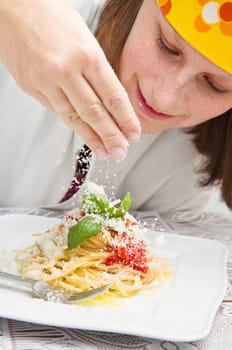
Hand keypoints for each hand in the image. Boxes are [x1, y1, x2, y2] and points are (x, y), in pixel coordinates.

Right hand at [0, 0, 140, 159]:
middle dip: (111, 136)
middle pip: (95, 112)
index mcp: (86, 53)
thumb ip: (96, 68)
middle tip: (121, 151)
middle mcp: (66, 69)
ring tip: (104, 151)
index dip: (125, 119)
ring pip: (73, 117)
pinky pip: (55, 110)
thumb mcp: (84, 36)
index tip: (133, 134)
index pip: (113, 96)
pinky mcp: (30, 86)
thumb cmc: (50, 14)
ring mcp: (45, 80)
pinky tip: (82, 133)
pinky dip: (71, 124)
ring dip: (91, 137)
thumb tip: (109, 99)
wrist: (11, 6)